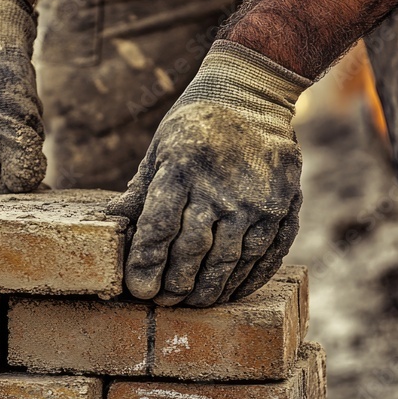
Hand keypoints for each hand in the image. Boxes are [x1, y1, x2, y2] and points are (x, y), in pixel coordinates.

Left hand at [106, 39, 308, 306]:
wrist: (252, 95)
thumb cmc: (196, 124)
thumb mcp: (160, 148)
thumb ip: (140, 191)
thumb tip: (112, 224)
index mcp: (183, 168)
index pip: (160, 228)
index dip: (147, 263)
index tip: (138, 288)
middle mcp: (221, 187)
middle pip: (193, 250)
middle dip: (174, 284)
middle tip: (163, 302)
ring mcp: (257, 200)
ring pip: (230, 261)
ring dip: (209, 289)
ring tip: (193, 303)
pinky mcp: (285, 207)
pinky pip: (266, 255)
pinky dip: (247, 280)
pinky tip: (231, 291)